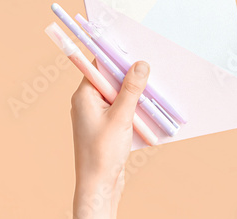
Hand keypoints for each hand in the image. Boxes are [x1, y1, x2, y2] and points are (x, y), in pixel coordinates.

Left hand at [70, 60, 148, 218]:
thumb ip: (131, 90)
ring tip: (152, 92)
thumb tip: (140, 64)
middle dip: (130, 78)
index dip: (116, 58)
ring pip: (118, 96)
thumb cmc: (103, 152)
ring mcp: (95, 115)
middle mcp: (87, 102)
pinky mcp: (105, 127)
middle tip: (150, 72)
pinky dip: (133, 109)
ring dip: (134, 95)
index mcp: (84, 95)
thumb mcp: (121, 117)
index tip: (134, 51)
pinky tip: (148, 111)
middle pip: (110, 80)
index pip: (98, 66)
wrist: (98, 185)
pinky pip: (120, 110)